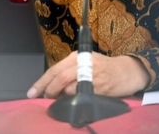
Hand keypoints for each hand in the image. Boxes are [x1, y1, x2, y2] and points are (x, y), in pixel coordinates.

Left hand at [27, 51, 148, 98]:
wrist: (126, 71)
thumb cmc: (103, 67)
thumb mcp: (85, 62)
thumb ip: (68, 71)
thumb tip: (50, 85)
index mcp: (77, 56)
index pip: (54, 69)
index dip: (41, 82)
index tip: (31, 93)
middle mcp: (83, 63)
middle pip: (60, 78)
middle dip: (49, 90)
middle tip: (45, 98)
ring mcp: (92, 75)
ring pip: (69, 88)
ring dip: (61, 97)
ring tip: (59, 101)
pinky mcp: (100, 87)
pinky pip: (82, 96)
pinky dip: (74, 101)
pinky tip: (73, 102)